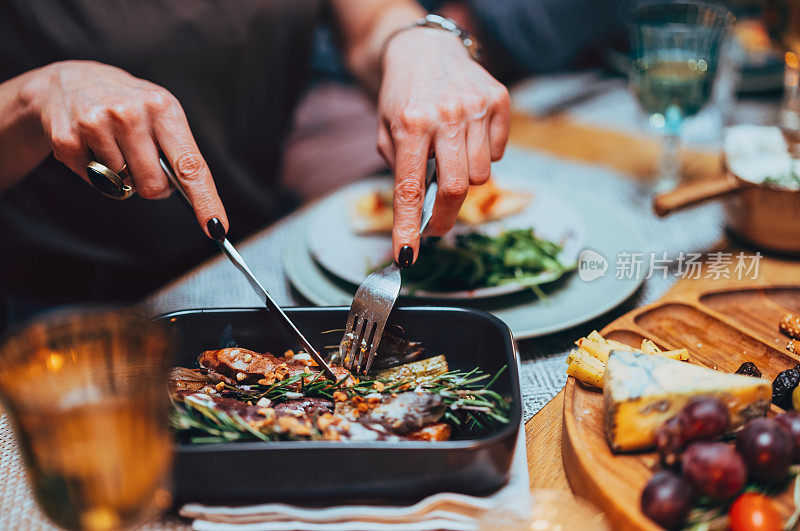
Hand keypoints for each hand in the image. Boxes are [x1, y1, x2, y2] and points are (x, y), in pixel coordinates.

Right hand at [19, 60, 226, 236]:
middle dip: (149, 184)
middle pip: (153, 186)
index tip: (217, 226)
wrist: (67, 81)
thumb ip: (177, 152)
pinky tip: (89, 145)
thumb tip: (190, 197)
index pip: (190, 165)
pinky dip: (94, 171)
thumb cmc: (127, 105)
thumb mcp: (160, 113)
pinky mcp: (67, 139)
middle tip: (139, 161)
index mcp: (163, 108)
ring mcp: (96, 124)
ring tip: (110, 143)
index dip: (205, 200)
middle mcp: (131, 113)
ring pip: (121, 184)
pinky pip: (93, 181)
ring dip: (118, 174)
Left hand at [377, 28, 509, 264]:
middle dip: (445, 216)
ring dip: (464, 178)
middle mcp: (447, 115)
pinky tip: (467, 136)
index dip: (409, 227)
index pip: (410, 189)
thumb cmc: (402, 98)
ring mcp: (477, 107)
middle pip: (457, 189)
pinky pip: (497, 153)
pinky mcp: (499, 101)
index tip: (407, 255)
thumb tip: (418, 215)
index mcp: (410, 124)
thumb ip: (400, 170)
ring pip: (481, 175)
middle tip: (435, 225)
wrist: (424, 49)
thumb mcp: (386, 131)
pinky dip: (482, 155)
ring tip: (449, 155)